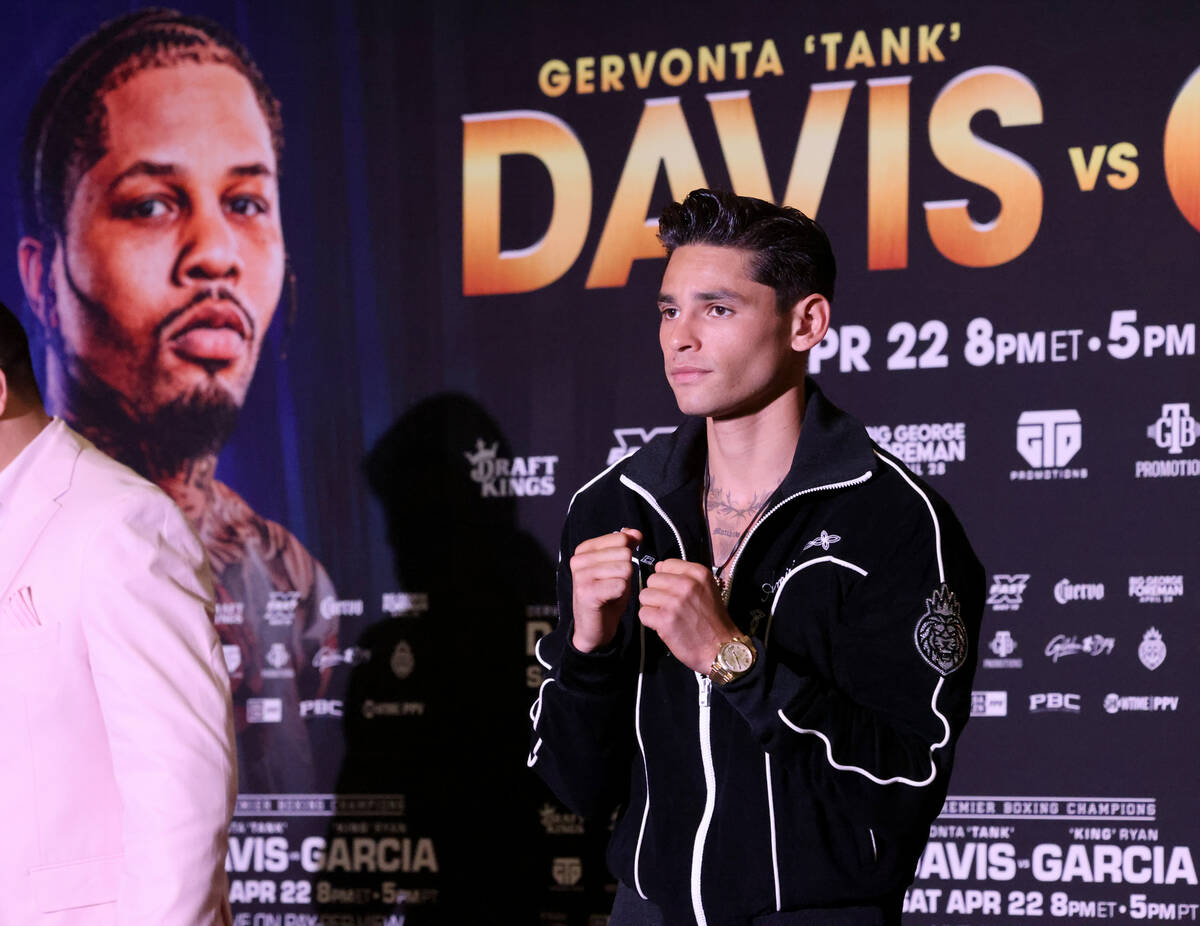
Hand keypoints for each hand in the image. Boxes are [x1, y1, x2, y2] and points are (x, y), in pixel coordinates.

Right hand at [570, 528, 642, 651]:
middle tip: (613, 584)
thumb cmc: (608, 594)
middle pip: (624, 553)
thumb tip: (635, 532)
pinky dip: (620, 594)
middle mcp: (579, 560)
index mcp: (584, 549)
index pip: (621, 538)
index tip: (616, 569)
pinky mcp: (587, 593)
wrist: (595, 627)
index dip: (628, 554)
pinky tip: (609, 599)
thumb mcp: (619, 565)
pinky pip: (620, 585)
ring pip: (624, 568)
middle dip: (626, 571)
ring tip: (611, 591)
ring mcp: (581, 576)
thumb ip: (626, 546)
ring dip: (624, 583)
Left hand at [638, 559, 739, 673]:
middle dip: (657, 593)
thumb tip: (658, 566)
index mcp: (698, 573)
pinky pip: (643, 613)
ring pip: (644, 596)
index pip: (665, 564)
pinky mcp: (665, 619)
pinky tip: (665, 626)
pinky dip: (650, 622)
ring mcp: (675, 601)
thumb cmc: (712, 621)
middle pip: (652, 579)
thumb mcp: (706, 589)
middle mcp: (686, 584)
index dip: (666, 579)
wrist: (721, 648)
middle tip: (671, 607)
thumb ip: (683, 576)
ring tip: (668, 616)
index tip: (675, 591)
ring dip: (652, 607)